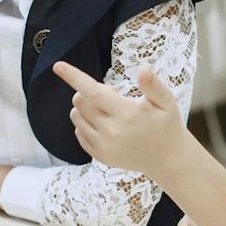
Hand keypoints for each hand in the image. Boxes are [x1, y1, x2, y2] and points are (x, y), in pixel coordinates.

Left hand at [53, 60, 189, 176]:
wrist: (167, 159)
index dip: (74, 77)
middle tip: (110, 96)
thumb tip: (143, 69)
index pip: (93, 92)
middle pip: (80, 102)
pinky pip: (79, 133)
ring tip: (106, 109)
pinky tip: (104, 124)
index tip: (58, 66)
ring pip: (76, 117)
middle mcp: (112, 131)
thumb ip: (153, 85)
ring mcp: (104, 146)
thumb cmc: (166, 125)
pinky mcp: (100, 156)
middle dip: (87, 92)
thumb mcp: (166, 102)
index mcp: (127, 114)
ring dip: (84, 107)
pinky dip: (85, 124)